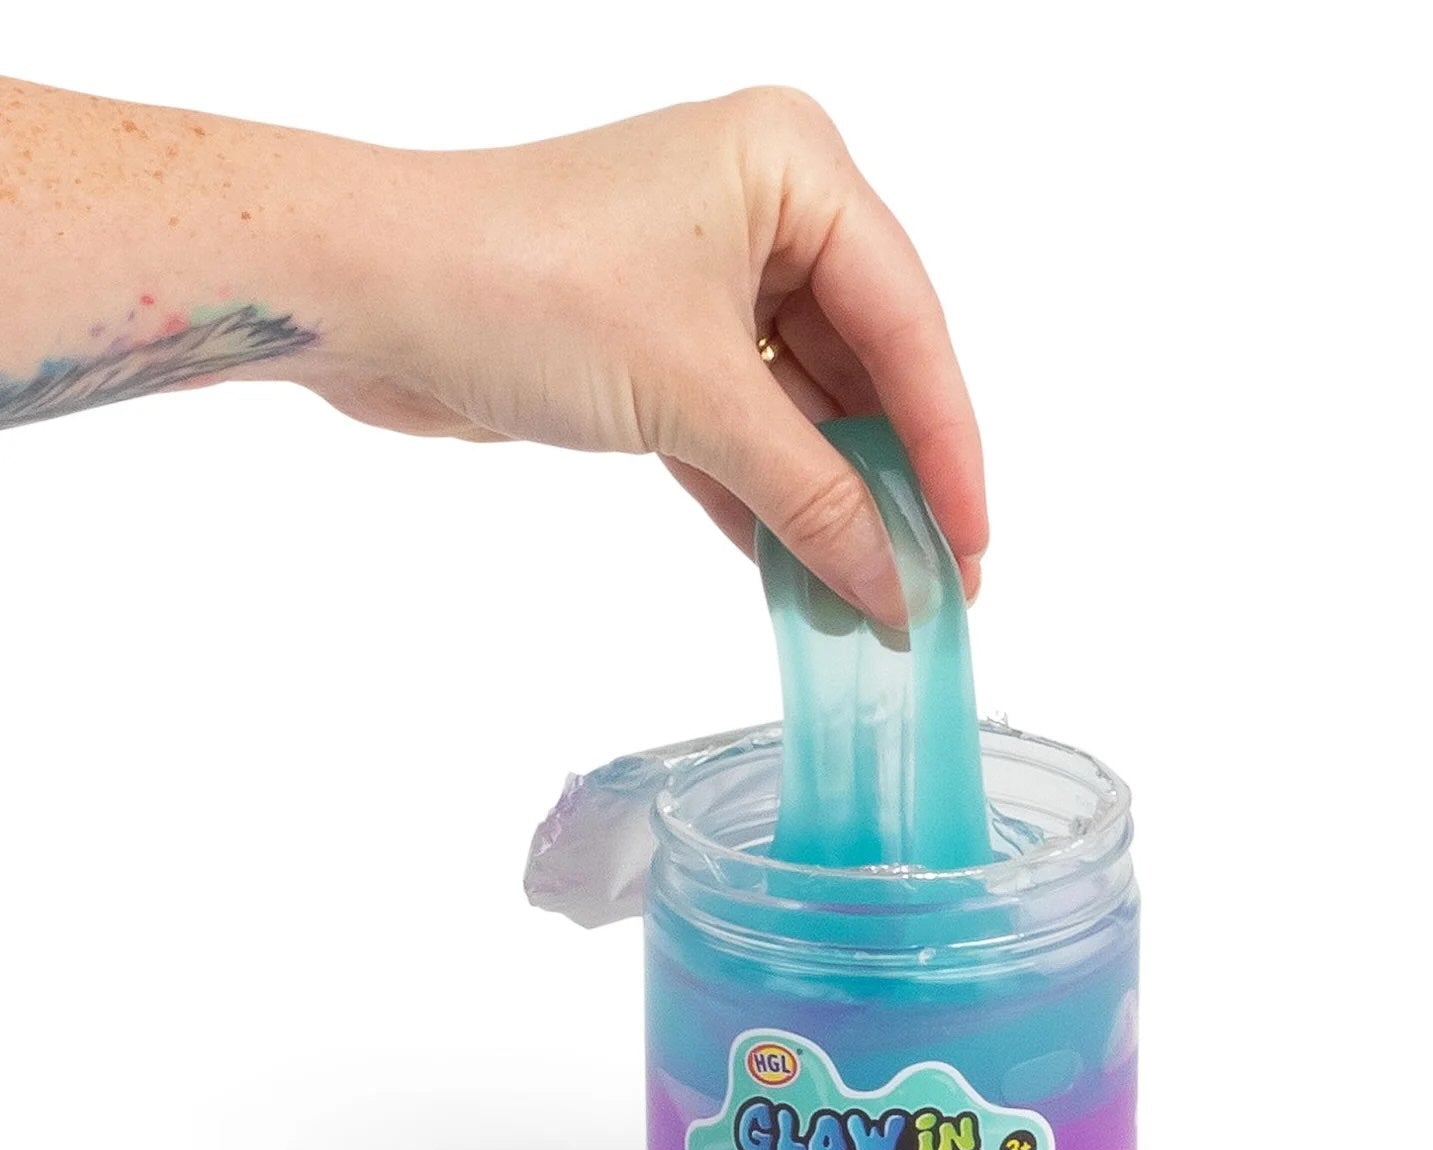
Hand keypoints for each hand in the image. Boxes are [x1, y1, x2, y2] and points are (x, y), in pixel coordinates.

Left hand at [318, 88, 986, 620]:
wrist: (364, 296)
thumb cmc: (519, 285)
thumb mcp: (695, 396)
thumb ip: (810, 497)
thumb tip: (894, 587)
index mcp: (793, 169)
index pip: (905, 322)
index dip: (947, 446)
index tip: (972, 545)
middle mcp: (760, 213)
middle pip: (862, 369)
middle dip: (890, 485)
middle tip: (935, 586)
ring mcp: (707, 280)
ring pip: (798, 410)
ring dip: (825, 506)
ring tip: (873, 599)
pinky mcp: (659, 344)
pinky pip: (739, 430)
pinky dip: (763, 499)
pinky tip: (801, 573)